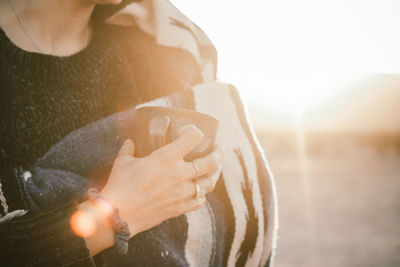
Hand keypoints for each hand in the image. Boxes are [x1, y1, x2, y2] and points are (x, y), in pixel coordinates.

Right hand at [101, 124, 222, 237]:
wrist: (118, 215)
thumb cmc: (120, 186)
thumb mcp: (123, 161)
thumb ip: (129, 149)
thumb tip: (131, 142)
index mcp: (167, 158)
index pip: (194, 137)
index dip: (195, 131)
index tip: (191, 132)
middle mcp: (179, 174)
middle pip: (211, 161)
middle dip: (218, 152)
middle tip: (220, 147)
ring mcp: (182, 193)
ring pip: (210, 182)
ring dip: (216, 173)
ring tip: (216, 167)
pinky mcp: (179, 208)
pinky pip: (199, 200)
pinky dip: (203, 194)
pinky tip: (201, 190)